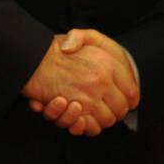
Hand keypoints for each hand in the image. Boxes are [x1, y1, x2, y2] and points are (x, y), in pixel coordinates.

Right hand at [21, 31, 138, 137]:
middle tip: (108, 110)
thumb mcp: (82, 37)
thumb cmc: (56, 48)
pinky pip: (89, 127)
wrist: (32, 59)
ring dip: (100, 121)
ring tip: (92, 114)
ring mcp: (88, 97)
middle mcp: (101, 81)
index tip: (125, 102)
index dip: (130, 100)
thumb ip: (98, 43)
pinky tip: (81, 120)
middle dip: (115, 113)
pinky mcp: (74, 110)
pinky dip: (86, 127)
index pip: (132, 92)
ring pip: (106, 120)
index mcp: (109, 64)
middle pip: (121, 109)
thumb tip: (115, 64)